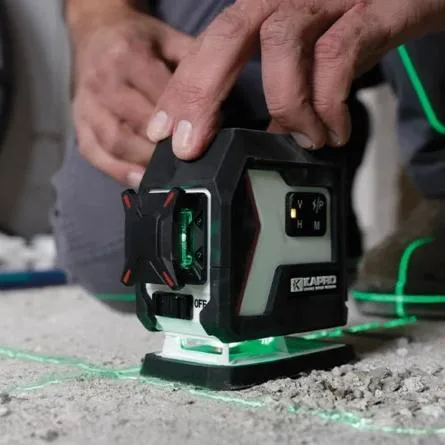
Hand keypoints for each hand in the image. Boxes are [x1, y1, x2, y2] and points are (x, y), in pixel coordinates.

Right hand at [70, 3, 192, 186]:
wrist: (96, 31)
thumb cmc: (138, 41)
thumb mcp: (171, 41)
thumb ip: (193, 70)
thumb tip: (216, 108)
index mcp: (127, 56)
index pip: (161, 99)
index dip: (184, 122)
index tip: (203, 139)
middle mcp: (103, 81)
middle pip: (138, 125)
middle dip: (165, 148)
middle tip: (189, 160)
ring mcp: (86, 104)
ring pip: (116, 143)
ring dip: (143, 162)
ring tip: (167, 174)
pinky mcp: (79, 121)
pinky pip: (95, 154)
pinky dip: (118, 171)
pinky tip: (139, 179)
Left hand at [145, 0, 444, 157]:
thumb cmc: (354, 24)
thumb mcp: (306, 59)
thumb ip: (279, 93)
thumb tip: (259, 139)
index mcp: (266, 10)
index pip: (210, 44)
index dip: (182, 88)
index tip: (164, 131)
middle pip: (228, 34)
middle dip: (201, 94)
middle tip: (192, 145)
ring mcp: (326, 0)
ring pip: (282, 42)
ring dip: (287, 106)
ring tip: (304, 140)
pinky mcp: (369, 10)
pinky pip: (338, 55)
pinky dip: (328, 103)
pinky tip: (333, 131)